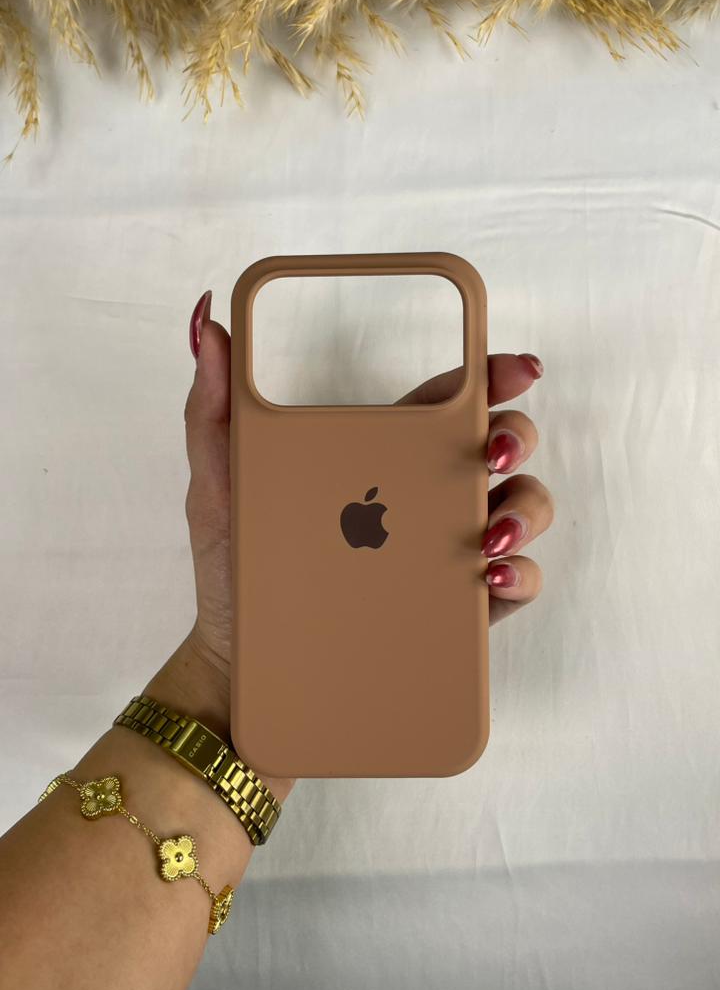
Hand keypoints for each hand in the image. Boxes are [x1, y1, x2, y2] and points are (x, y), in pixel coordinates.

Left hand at [150, 293, 551, 793]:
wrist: (240, 667)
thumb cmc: (234, 570)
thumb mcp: (219, 485)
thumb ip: (215, 407)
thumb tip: (203, 322)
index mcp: (382, 457)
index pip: (450, 400)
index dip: (492, 374)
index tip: (513, 367)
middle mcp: (427, 497)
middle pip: (501, 446)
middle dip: (516, 437)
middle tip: (492, 452)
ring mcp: (450, 552)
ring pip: (523, 509)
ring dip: (525, 508)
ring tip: (490, 533)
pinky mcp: (462, 611)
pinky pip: (515, 585)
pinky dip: (520, 575)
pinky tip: (491, 575)